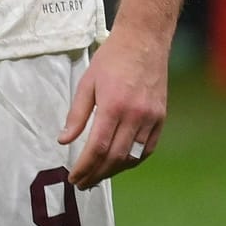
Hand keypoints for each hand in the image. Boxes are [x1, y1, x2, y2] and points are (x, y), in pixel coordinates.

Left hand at [59, 27, 169, 188]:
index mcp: (114, 106)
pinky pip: (147, 149)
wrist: (144, 43)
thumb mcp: (86, 83)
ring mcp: (152, 118)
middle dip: (97, 174)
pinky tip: (119, 165)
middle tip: (82, 183)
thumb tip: (64, 141)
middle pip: (116, 157)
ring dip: (114, 171)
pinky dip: (133, 161)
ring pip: (133, 156)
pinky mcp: (161, 118)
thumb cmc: (111, 60)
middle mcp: (135, 115)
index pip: (98, 147)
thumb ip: (76, 115)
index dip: (85, 166)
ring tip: (97, 177)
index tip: (74, 177)